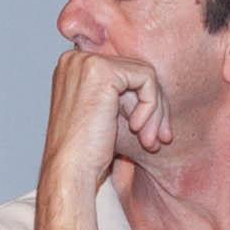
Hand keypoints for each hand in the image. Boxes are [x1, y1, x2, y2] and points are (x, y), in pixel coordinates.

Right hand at [41, 46, 167, 197]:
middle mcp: (76, 59)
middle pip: (136, 71)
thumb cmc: (85, 153)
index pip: (123, 72)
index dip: (141, 102)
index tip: (149, 132)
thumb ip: (123, 95)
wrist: (70, 171)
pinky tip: (136, 129)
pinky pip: (146, 79)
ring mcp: (87, 62)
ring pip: (145, 74)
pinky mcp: (102, 71)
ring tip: (150, 141)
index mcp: (73, 67)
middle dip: (153, 107)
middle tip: (158, 140)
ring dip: (155, 111)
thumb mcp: (106, 115)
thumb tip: (158, 88)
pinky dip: (151, 106)